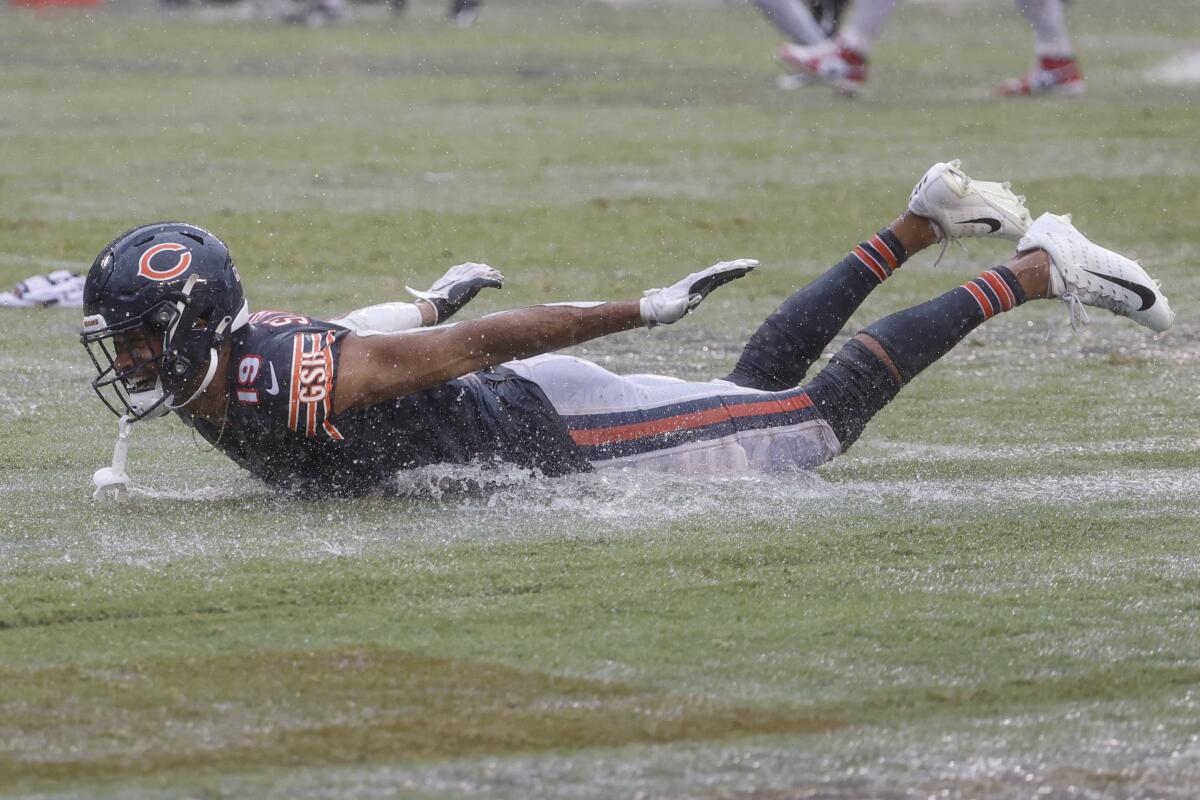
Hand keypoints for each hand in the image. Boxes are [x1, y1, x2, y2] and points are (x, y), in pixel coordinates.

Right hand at [406, 262, 503, 322]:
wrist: (432, 306)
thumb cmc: (430, 304)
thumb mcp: (435, 296)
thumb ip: (441, 294)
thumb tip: (432, 299)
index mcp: (451, 274)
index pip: (466, 267)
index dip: (476, 269)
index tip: (484, 271)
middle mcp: (458, 274)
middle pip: (476, 268)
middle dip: (487, 270)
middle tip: (497, 273)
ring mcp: (464, 278)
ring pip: (483, 273)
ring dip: (493, 276)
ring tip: (501, 278)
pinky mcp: (470, 285)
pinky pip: (486, 282)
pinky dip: (494, 283)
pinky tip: (500, 286)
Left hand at [638, 259, 756, 326]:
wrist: (654, 309)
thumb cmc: (663, 310)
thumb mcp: (674, 308)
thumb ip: (685, 303)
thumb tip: (698, 297)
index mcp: (695, 281)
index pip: (717, 272)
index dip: (732, 269)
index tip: (745, 266)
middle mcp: (699, 279)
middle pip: (722, 269)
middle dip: (739, 266)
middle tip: (755, 264)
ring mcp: (700, 283)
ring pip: (722, 273)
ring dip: (736, 270)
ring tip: (751, 267)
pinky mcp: (701, 288)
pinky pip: (719, 280)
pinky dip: (730, 276)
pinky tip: (739, 275)